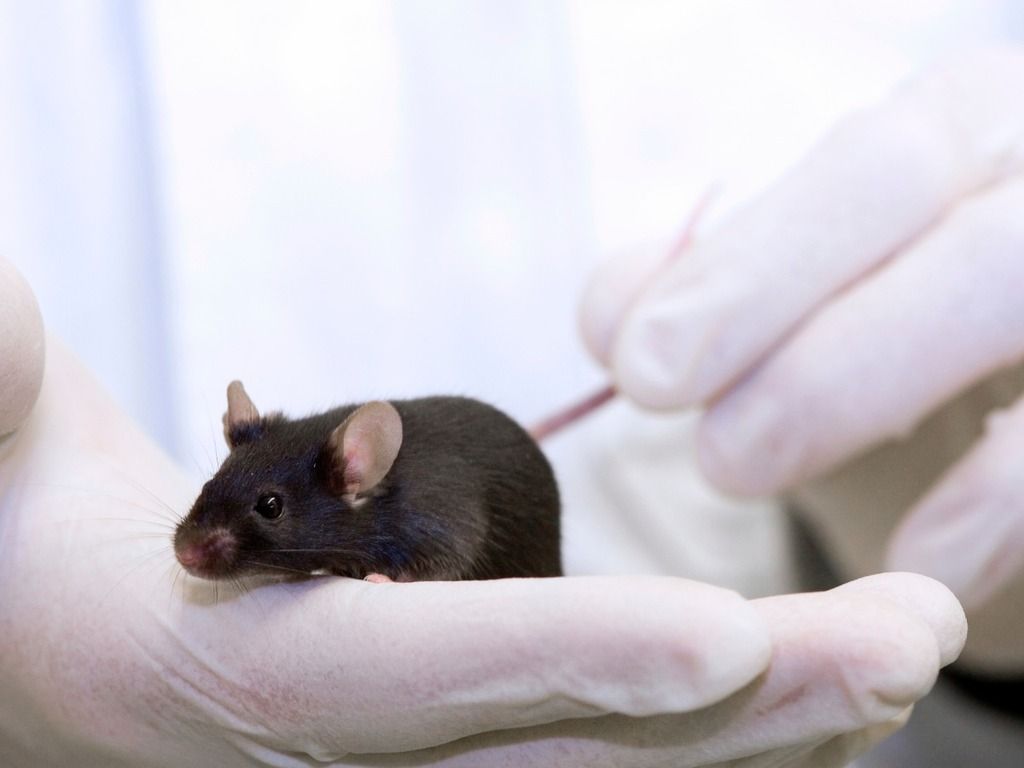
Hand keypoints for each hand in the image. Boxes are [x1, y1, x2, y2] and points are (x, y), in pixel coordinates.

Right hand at [0, 259, 963, 766]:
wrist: (53, 623)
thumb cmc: (34, 533)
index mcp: (232, 677)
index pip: (415, 675)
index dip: (563, 661)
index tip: (728, 637)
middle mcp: (338, 759)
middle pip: (561, 748)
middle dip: (748, 708)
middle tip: (913, 633)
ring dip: (771, 729)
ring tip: (909, 654)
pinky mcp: (447, 751)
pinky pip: (602, 761)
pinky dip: (718, 739)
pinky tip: (814, 695)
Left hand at [580, 48, 1023, 671]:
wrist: (1013, 389)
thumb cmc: (897, 319)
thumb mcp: (807, 290)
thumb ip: (708, 286)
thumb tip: (615, 316)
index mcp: (958, 130)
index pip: (862, 165)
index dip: (744, 264)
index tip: (638, 364)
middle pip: (923, 201)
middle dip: (773, 303)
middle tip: (681, 420)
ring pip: (1000, 285)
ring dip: (851, 383)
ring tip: (736, 469)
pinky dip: (998, 502)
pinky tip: (916, 561)